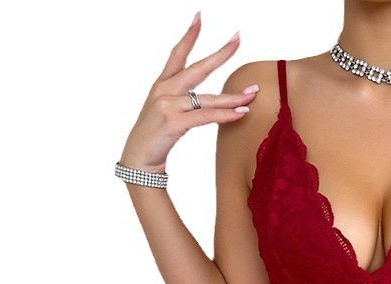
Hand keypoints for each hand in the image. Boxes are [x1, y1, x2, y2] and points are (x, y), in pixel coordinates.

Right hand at [119, 13, 257, 172]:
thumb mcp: (165, 113)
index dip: (189, 35)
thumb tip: (208, 103)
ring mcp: (168, 105)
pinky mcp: (173, 122)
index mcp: (162, 84)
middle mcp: (164, 90)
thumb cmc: (154, 138)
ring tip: (253, 92)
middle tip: (238, 38)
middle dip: (220, 53)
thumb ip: (183, 103)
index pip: (177, 54)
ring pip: (208, 98)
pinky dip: (225, 115)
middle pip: (198, 68)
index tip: (200, 17)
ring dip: (233, 96)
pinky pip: (206, 116)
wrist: (137, 159)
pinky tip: (241, 112)